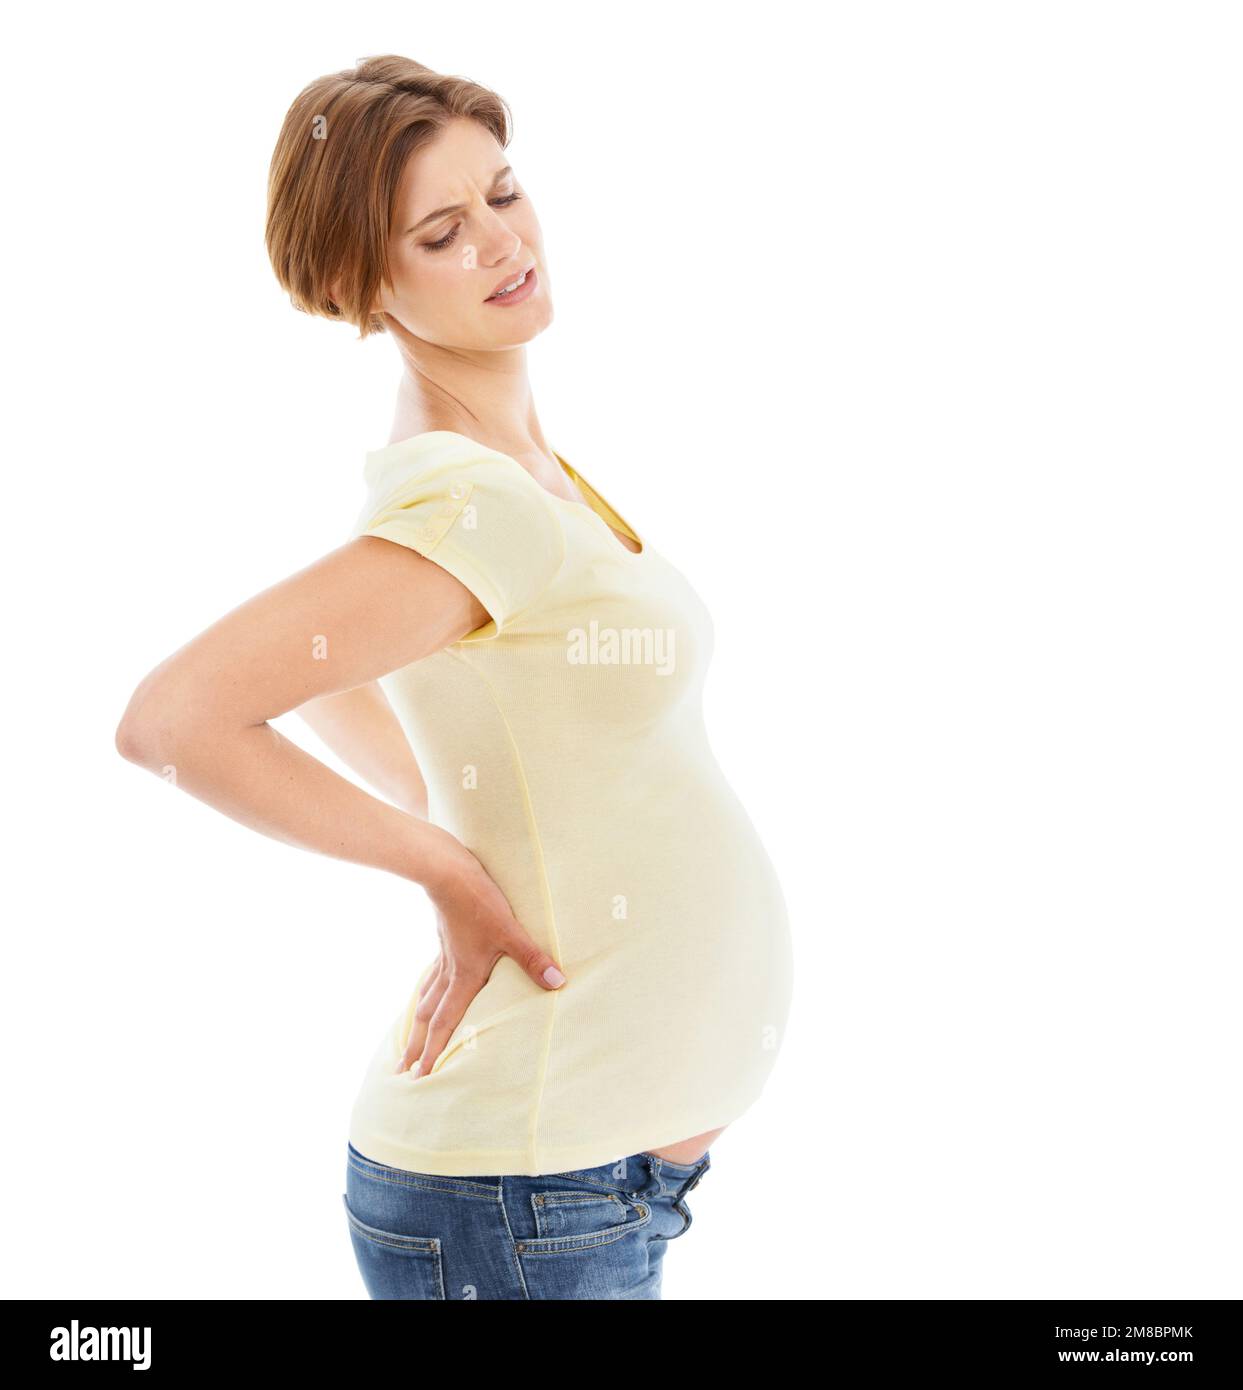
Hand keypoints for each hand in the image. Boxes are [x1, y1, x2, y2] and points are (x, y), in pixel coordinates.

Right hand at [393, 828, 565, 1075]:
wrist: (446, 870)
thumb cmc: (478, 901)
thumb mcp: (510, 930)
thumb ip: (533, 958)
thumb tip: (557, 983)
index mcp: (463, 976)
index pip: (446, 1023)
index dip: (433, 1052)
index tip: (418, 1077)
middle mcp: (449, 971)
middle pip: (428, 1016)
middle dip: (415, 1046)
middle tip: (400, 1071)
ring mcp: (443, 954)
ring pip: (426, 996)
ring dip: (417, 1022)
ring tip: (407, 1040)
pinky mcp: (444, 938)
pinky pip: (431, 975)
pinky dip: (426, 992)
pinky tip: (428, 991)